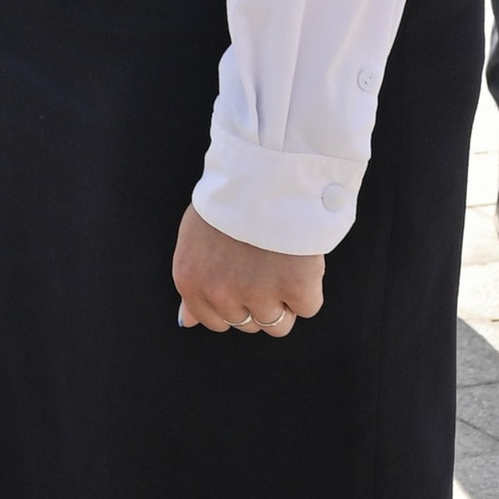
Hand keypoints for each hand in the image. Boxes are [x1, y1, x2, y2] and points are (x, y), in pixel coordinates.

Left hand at [172, 204, 324, 334]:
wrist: (263, 173)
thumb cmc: (230, 201)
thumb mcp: (195, 238)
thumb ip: (194, 283)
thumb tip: (189, 321)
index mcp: (191, 282)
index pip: (214, 321)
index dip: (234, 301)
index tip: (242, 278)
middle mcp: (221, 294)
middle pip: (248, 324)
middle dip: (258, 300)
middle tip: (262, 264)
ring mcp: (259, 294)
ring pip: (278, 324)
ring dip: (284, 299)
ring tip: (280, 262)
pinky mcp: (295, 289)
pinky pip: (308, 307)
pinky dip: (309, 287)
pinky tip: (299, 259)